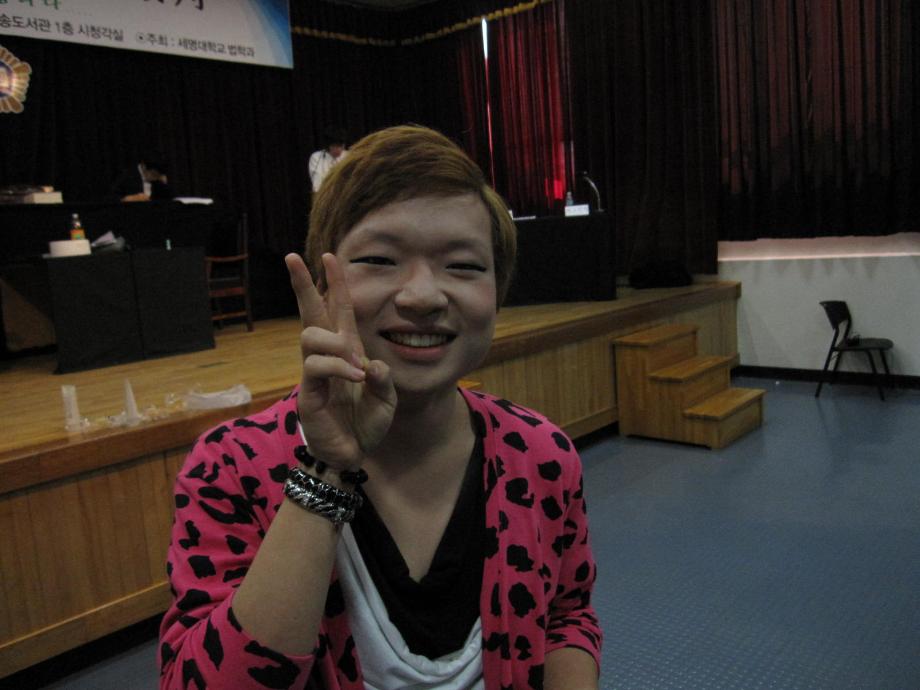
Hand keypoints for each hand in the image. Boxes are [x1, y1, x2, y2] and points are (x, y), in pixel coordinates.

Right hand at [285, 252, 395, 469]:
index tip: (330, 256)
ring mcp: (315, 373)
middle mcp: (328, 357)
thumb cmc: (367, 424)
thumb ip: (383, 379)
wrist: (353, 454)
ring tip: (355, 364)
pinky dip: (338, 367)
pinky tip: (356, 377)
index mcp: (348, 351)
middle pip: (311, 313)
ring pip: (311, 335)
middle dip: (303, 284)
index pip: (339, 310)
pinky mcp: (308, 392)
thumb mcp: (387, 399)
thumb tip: (371, 364)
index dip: (335, 284)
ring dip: (335, 344)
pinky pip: (317, 366)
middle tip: (292, 257)